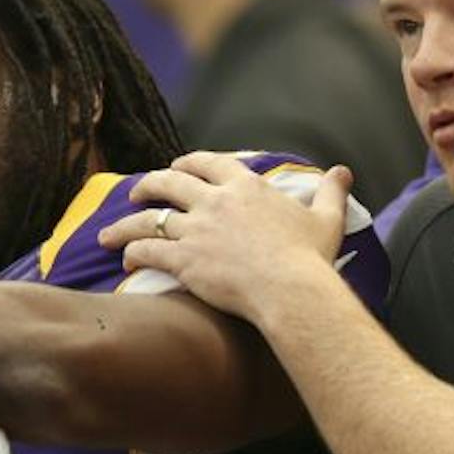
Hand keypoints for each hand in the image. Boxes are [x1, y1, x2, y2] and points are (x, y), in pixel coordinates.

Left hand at [96, 153, 352, 323]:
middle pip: (168, 182)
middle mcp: (214, 202)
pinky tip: (124, 259)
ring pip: (147, 218)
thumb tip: (343, 172)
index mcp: (244, 186)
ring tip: (109, 232)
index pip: (207, 162)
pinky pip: (147, 251)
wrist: (291, 291)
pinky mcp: (183, 259)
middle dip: (148, 184)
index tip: (177, 166)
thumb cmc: (310, 258)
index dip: (188, 162)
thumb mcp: (326, 219)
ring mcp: (195, 230)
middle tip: (138, 191)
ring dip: (124, 223)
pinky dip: (131, 252)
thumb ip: (331, 192)